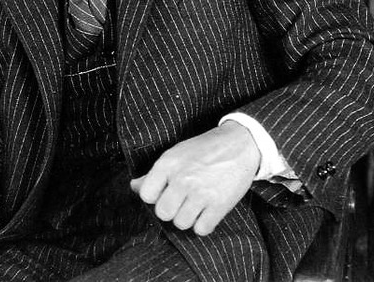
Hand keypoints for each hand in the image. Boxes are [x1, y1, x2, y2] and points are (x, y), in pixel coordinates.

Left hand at [130, 122, 259, 235]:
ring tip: (194, 206)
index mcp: (168, 164)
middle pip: (163, 213)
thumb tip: (134, 187)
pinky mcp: (220, 205)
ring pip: (181, 223)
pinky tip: (206, 213)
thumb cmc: (204, 149)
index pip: (146, 195)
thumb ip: (154, 173)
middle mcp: (182, 179)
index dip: (154, 197)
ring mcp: (201, 193)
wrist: (239, 145)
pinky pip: (202, 229)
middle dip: (170, 210)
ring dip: (187, 218)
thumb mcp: (175, 154)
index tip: (163, 193)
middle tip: (180, 202)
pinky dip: (203, 225)